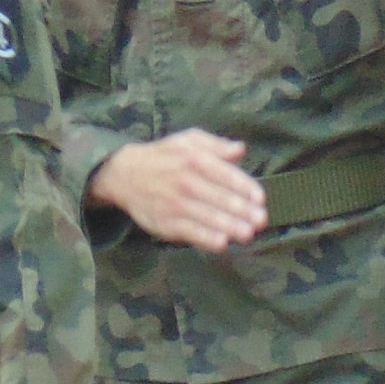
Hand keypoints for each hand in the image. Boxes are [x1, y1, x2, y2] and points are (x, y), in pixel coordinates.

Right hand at [87, 130, 265, 251]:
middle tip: (261, 220)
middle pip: (218, 198)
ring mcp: (173, 204)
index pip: (224, 174)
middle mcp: (184, 182)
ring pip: (205, 217)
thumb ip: (216, 145)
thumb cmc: (165, 156)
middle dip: (242, 210)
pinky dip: (205, 238)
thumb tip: (240, 149)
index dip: (244, 187)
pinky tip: (221, 243)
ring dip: (229, 226)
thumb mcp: (188, 140)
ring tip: (247, 233)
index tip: (260, 199)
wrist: (124, 174)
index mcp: (194, 159)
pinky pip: (188, 232)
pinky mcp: (164, 223)